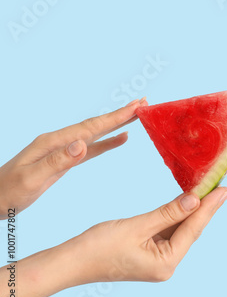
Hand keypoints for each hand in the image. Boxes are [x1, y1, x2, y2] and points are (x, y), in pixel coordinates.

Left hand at [0, 98, 147, 218]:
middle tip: (143, 104)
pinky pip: (92, 148)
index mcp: (53, 142)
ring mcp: (63, 149)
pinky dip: (108, 142)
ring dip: (117, 125)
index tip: (136, 107)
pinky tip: (120, 139)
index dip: (115, 117)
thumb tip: (83, 143)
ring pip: (96, 133)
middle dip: (120, 115)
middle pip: (96, 124)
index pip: (90, 127)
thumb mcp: (32, 179)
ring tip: (137, 116)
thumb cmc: (8, 192)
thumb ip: (58, 161)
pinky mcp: (65, 160)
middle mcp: (60, 141)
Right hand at [1, 188, 226, 296]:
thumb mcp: (137, 226)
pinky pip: (169, 230)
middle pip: (191, 230)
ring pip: (181, 229)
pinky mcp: (150, 253)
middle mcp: (167, 264)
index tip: (226, 189)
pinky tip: (186, 201)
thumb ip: (168, 212)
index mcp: (166, 262)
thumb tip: (195, 199)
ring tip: (210, 190)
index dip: (210, 207)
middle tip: (224, 187)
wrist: (71, 262)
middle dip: (206, 207)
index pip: (194, 228)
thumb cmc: (98, 247)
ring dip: (192, 210)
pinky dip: (176, 215)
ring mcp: (159, 260)